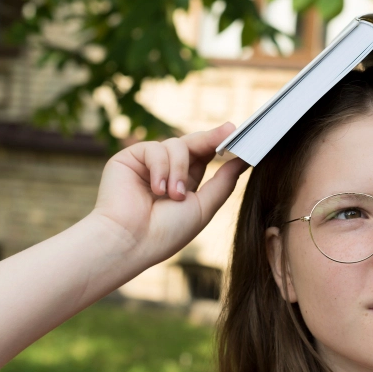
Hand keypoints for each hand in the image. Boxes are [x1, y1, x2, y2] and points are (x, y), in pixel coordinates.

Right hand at [88, 122, 249, 265]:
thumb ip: (223, 182)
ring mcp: (148, 163)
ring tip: (173, 196)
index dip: (221, 145)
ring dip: (180, 170)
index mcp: (185, 182)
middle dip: (211, 138)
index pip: (205, 156)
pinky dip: (161, 168)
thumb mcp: (204, 207)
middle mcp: (167, 170)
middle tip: (230, 130)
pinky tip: (157, 190)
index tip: (239, 135)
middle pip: (193, 144)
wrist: (131, 241)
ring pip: (176, 145)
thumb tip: (243, 161)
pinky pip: (155, 149)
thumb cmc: (166, 232)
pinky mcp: (129, 158)